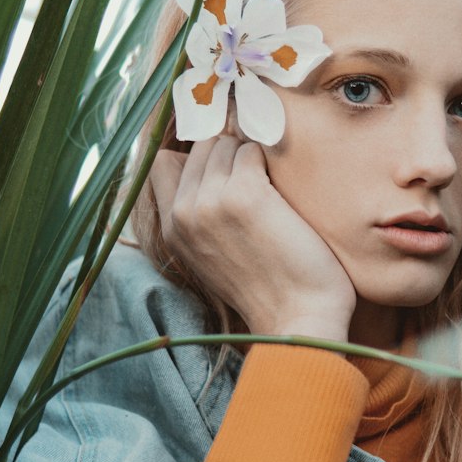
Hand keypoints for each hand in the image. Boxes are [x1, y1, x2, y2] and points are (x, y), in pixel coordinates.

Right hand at [150, 136, 355, 339]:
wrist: (298, 318)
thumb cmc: (269, 288)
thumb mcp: (214, 256)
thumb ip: (200, 216)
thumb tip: (199, 165)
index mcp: (172, 230)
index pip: (163, 163)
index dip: (195, 156)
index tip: (224, 164)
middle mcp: (184, 213)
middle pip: (200, 146)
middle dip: (230, 151)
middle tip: (259, 176)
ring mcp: (210, 201)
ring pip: (227, 143)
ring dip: (252, 155)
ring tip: (273, 189)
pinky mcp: (245, 194)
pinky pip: (253, 150)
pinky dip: (271, 161)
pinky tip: (283, 190)